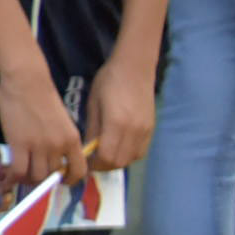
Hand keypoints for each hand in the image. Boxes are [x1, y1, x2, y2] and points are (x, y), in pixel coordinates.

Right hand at [0, 61, 83, 189]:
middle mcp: (58, 146)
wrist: (27, 82)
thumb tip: (53, 157)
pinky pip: (19, 170)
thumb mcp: (62, 120)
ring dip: (28, 179)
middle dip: (44, 179)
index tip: (61, 180)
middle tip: (33, 176)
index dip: (70, 180)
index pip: (79, 170)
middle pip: (53, 175)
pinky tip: (9, 175)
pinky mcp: (19, 144)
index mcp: (72, 139)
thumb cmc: (42, 96)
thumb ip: (61, 139)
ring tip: (21, 175)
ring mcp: (39, 146)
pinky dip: (14, 177)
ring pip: (36, 176)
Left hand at [82, 54, 157, 175]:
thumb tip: (86, 150)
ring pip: (131, 159)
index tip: (83, 161)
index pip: (107, 157)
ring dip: (116, 161)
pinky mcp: (151, 129)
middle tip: (91, 160)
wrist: (135, 68)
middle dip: (103, 166)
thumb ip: (92, 129)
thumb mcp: (93, 104)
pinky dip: (127, 155)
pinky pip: (140, 151)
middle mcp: (134, 131)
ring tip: (103, 153)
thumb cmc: (109, 82)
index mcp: (117, 123)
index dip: (94, 164)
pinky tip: (117, 146)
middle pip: (119, 162)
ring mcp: (146, 131)